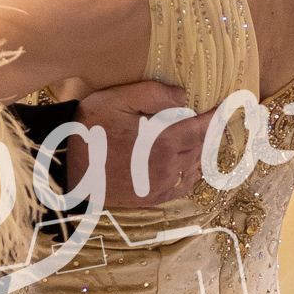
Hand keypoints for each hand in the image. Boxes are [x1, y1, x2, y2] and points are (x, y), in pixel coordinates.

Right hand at [70, 81, 214, 209]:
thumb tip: (183, 96)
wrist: (65, 169)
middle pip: (202, 148)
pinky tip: (186, 165)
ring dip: (201, 153)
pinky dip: (190, 175)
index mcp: (164, 141)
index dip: (218, 117)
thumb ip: (153, 94)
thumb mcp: (116, 99)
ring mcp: (160, 186)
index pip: (203, 128)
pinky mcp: (150, 198)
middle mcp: (168, 167)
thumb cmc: (88, 130)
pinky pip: (182, 188)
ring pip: (194, 169)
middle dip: (209, 133)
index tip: (228, 106)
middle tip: (211, 120)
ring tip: (199, 139)